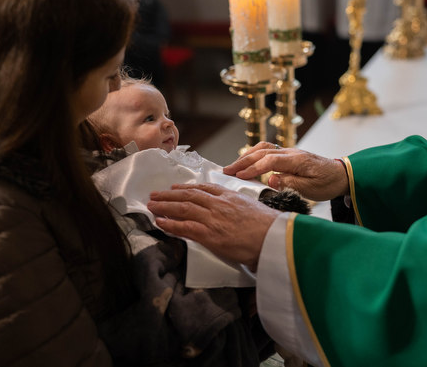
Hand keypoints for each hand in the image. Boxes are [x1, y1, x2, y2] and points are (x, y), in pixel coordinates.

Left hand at [147, 183, 280, 270]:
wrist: (275, 239)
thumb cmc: (270, 228)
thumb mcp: (253, 208)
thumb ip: (240, 207)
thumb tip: (234, 212)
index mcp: (230, 197)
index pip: (204, 188)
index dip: (187, 187)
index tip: (176, 187)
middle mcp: (219, 204)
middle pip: (189, 195)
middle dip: (170, 194)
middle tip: (155, 194)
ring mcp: (213, 219)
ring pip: (183, 208)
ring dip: (164, 206)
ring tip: (151, 205)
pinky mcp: (210, 234)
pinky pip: (185, 227)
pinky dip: (170, 223)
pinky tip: (159, 221)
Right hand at [223, 142, 348, 200]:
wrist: (341, 174)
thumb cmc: (328, 183)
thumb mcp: (312, 189)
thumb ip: (290, 184)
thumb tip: (270, 180)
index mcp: (296, 160)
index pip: (269, 161)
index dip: (253, 168)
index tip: (239, 176)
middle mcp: (290, 152)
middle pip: (262, 152)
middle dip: (243, 161)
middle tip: (227, 171)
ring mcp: (288, 152)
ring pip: (263, 148)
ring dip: (246, 156)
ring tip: (233, 166)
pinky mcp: (287, 155)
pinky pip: (267, 151)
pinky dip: (254, 155)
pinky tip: (247, 162)